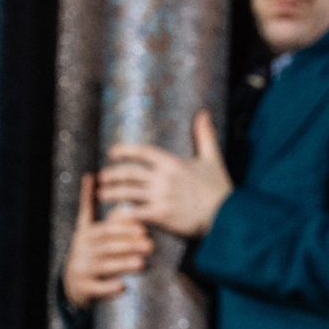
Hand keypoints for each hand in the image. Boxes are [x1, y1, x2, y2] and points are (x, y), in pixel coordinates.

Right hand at [62, 143, 153, 305]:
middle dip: (129, 244)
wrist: (73, 285)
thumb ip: (94, 207)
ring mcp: (81, 269)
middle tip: (149, 245)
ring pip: (104, 266)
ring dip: (123, 264)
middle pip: (107, 245)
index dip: (121, 226)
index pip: (105, 227)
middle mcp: (81, 249)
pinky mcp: (83, 288)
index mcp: (85, 233)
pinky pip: (98, 288)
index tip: (141, 225)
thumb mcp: (90, 229)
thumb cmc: (90, 252)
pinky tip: (123, 287)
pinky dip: (110, 288)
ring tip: (142, 263)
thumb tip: (92, 175)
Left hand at [112, 109, 234, 238]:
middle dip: (113, 174)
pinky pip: (137, 213)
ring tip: (101, 194)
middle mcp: (164, 178)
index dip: (124, 150)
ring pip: (129, 193)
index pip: (142, 152)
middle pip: (130, 173)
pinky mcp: (163, 215)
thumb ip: (205, 135)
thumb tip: (203, 113)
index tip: (112, 152)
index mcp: (172, 163)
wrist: (227, 215)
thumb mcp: (213, 158)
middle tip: (102, 176)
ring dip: (112, 193)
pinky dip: (124, 214)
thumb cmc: (220, 188)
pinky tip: (114, 215)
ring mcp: (161, 197)